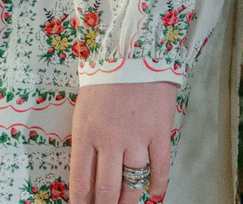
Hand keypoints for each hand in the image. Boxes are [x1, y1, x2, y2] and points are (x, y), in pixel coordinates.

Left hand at [69, 81, 175, 203]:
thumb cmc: (104, 80)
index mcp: (86, 134)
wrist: (133, 53)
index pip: (81, 180)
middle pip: (108, 188)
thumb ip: (86, 141)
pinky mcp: (159, 133)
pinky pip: (160, 168)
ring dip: (129, 200)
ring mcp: (137, 138)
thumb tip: (89, 175)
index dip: (82, 202)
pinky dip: (157, 185)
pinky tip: (153, 193)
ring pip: (133, 183)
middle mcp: (110, 141)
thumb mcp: (84, 110)